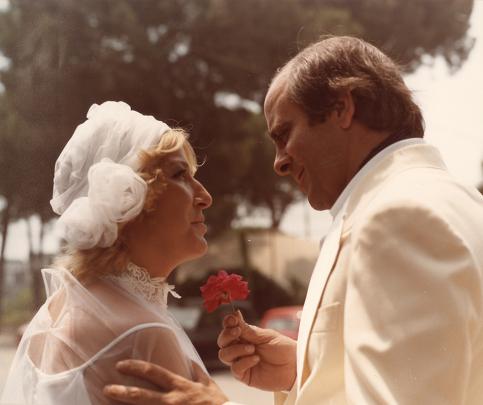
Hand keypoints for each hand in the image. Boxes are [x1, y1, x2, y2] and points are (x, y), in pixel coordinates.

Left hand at [103, 360, 228, 404]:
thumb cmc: (218, 404)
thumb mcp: (209, 385)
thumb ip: (197, 372)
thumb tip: (188, 359)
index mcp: (180, 387)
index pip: (154, 372)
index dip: (136, 367)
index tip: (120, 365)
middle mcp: (173, 401)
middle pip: (143, 395)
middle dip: (123, 392)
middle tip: (106, 388)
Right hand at [218, 310, 295, 390]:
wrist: (295, 366)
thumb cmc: (283, 348)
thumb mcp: (266, 336)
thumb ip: (248, 330)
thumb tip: (234, 314)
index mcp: (245, 335)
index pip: (229, 328)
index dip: (227, 323)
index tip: (233, 320)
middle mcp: (240, 348)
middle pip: (222, 342)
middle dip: (227, 335)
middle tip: (238, 332)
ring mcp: (241, 362)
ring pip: (224, 355)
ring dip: (236, 349)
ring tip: (252, 349)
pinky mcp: (245, 376)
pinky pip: (235, 369)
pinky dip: (244, 362)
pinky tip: (256, 359)